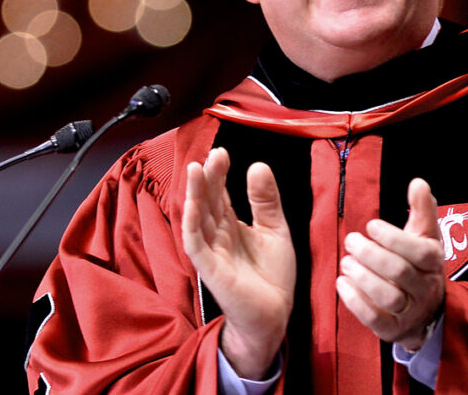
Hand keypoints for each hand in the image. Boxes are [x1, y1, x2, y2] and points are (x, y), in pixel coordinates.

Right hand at [182, 148, 295, 378]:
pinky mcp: (210, 270)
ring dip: (194, 194)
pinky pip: (195, 244)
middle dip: (208, 177)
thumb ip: (266, 201)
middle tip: (213, 155)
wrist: (274, 316)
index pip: (219, 194)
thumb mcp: (275, 230)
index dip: (218, 173)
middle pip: (207, 201)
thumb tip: (257, 165)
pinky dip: (191, 224)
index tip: (222, 152)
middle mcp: (216, 235)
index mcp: (230, 225)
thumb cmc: (271, 277)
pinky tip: (192, 205)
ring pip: (197, 217)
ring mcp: (211, 252)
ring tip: (196, 169)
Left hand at [336, 178, 444, 350]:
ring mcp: (411, 312)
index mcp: (434, 261)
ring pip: (388, 297)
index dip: (393, 238)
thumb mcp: (425, 236)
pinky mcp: (393, 330)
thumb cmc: (419, 264)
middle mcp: (426, 288)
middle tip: (351, 241)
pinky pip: (374, 319)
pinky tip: (342, 283)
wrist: (427, 312)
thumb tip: (418, 182)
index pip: (419, 251)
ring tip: (346, 261)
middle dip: (371, 254)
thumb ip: (422, 209)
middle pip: (399, 272)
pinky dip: (355, 301)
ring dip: (362, 277)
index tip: (371, 226)